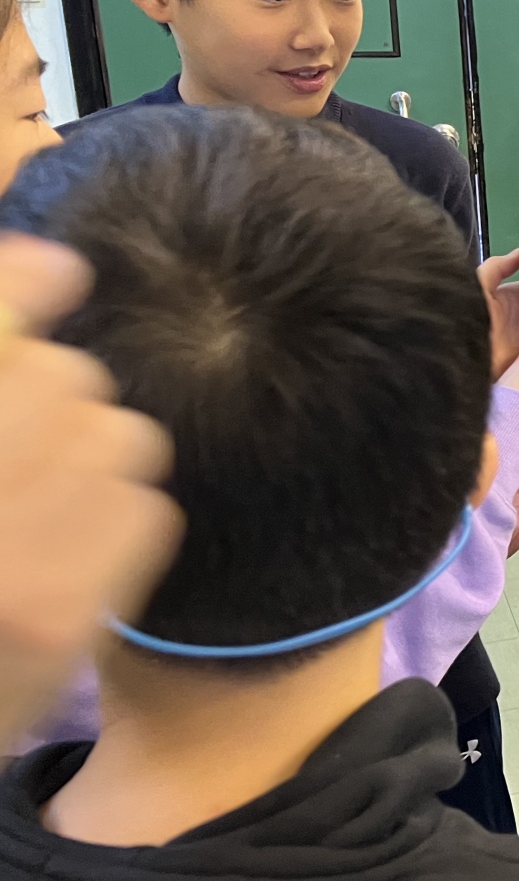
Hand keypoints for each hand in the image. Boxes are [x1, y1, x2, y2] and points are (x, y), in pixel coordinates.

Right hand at [0, 235, 181, 745]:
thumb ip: (7, 358)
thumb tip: (60, 261)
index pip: (2, 327)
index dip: (24, 285)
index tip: (62, 268)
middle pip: (62, 375)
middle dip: (54, 392)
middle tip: (24, 442)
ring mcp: (4, 561)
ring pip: (117, 436)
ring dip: (91, 454)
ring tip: (41, 500)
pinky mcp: (52, 618)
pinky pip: (142, 509)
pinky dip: (117, 517)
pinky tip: (68, 550)